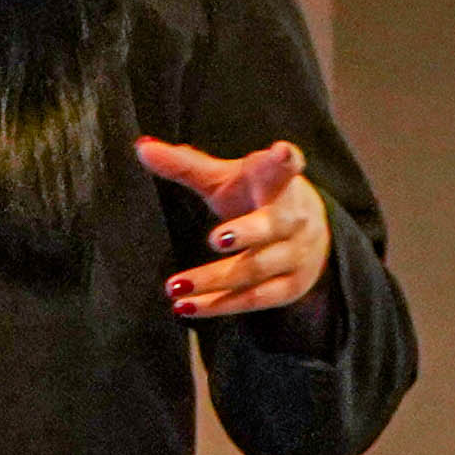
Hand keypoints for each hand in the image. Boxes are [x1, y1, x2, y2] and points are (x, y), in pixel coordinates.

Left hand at [147, 137, 333, 320]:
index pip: (287, 167)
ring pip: (255, 269)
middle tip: (215, 239)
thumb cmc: (257, 197)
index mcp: (280, 183)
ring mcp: (295, 255)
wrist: (313, 233)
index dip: (287, 159)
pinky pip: (253, 299)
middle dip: (245, 233)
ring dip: (214, 279)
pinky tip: (186, 307)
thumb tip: (141, 147)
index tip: (283, 151)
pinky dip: (219, 305)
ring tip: (175, 288)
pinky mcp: (290, 287)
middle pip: (270, 226)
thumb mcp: (227, 179)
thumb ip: (185, 165)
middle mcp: (294, 218)